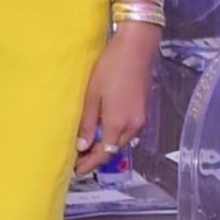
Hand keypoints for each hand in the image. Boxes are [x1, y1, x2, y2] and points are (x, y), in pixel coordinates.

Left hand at [74, 24, 157, 175]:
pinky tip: (104, 131)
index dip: (90, 164)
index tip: (77, 170)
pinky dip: (115, 136)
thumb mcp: (92, 96)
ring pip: (122, 141)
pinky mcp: (143, 109)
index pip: (104, 154)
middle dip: (97, 158)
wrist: (136, 48)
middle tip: (79, 159)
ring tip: (88, 147)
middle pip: (114, 150)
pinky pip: (127, 130)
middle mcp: (132, 125)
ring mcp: (140, 118)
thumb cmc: (110, 68)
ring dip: (107, 147)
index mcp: (117, 124)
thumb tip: (82, 146)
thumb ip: (88, 123)